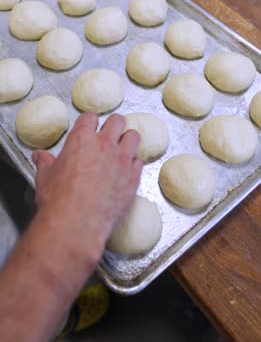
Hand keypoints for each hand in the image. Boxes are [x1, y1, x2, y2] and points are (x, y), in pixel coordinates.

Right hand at [32, 113, 142, 264]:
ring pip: (133, 136)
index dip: (90, 123)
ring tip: (122, 150)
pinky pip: (139, 162)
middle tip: (109, 137)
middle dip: (114, 126)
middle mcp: (104, 145)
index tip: (89, 130)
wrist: (76, 224)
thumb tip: (39, 156)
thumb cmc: (58, 200)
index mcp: (81, 139)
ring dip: (128, 140)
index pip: (90, 117)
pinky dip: (134, 164)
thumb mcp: (45, 177)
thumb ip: (45, 163)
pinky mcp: (133, 177)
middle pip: (117, 120)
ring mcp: (122, 160)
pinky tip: (127, 172)